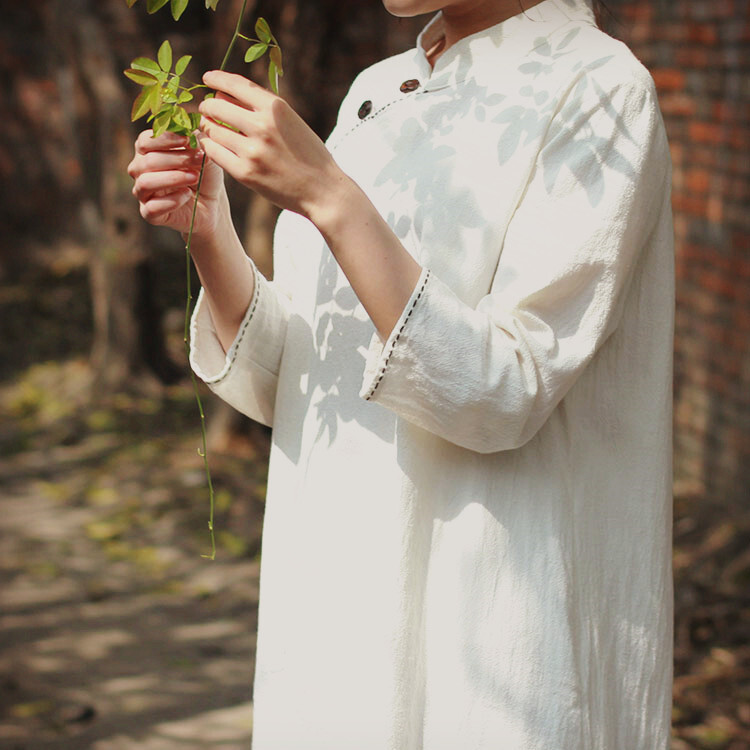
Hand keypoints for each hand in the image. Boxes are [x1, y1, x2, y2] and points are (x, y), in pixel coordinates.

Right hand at [127, 130, 225, 236]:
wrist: (212, 204)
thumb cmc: (204, 174)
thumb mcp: (205, 154)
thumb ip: (196, 142)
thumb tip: (190, 134)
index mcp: (147, 151)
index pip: (145, 141)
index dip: (164, 139)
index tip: (187, 139)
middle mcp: (140, 170)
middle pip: (148, 161)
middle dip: (176, 159)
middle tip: (199, 160)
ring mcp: (142, 192)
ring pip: (145, 182)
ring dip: (173, 178)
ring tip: (195, 177)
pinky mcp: (149, 213)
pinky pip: (152, 207)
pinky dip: (171, 201)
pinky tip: (187, 195)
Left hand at [198, 70, 344, 218]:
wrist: (322, 190)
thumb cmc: (308, 156)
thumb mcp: (292, 122)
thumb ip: (264, 109)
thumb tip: (226, 95)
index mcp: (276, 108)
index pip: (236, 85)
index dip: (217, 79)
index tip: (207, 78)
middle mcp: (262, 125)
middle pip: (217, 106)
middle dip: (208, 106)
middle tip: (206, 110)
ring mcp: (252, 150)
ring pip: (212, 130)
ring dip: (207, 127)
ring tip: (210, 129)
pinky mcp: (245, 173)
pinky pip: (214, 153)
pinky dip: (209, 147)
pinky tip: (212, 145)